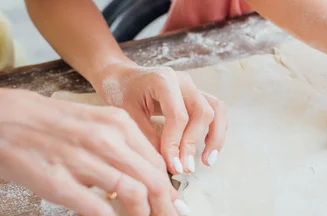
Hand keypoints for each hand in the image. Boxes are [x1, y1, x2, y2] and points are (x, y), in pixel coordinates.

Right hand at [0, 89, 186, 215]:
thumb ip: (125, 147)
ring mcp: (81, 160)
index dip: (170, 189)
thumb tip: (151, 176)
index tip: (175, 204)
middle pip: (152, 180)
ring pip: (133, 193)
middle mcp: (104, 139)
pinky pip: (97, 208)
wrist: (6, 118)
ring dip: (145, 214)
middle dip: (166, 206)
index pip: (157, 163)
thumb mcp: (97, 124)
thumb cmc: (55, 125)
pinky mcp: (58, 180)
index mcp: (118, 124)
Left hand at [91, 62, 226, 174]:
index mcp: (163, 80)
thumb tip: (168, 163)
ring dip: (215, 137)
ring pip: (216, 110)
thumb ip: (146, 136)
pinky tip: (208, 151)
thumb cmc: (119, 93)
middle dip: (194, 143)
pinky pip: (216, 112)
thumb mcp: (125, 114)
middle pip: (202, 112)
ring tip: (207, 161)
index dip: (176, 143)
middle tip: (185, 167)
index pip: (178, 115)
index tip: (172, 166)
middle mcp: (183, 81)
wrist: (120, 77)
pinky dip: (216, 132)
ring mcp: (193, 87)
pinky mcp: (197, 95)